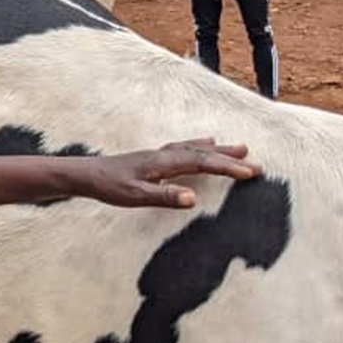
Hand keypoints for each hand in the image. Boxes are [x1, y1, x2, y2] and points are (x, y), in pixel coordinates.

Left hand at [73, 139, 258, 208]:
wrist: (86, 175)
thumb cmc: (109, 187)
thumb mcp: (135, 197)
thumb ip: (163, 196)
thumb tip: (192, 198)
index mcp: (163, 163)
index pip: (202, 163)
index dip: (228, 167)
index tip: (251, 171)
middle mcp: (164, 154)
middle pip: (203, 152)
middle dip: (229, 157)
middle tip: (255, 160)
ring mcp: (158, 154)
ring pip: (194, 148)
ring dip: (217, 149)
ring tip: (237, 147)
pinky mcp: (152, 158)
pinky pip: (184, 147)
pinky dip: (198, 145)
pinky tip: (202, 144)